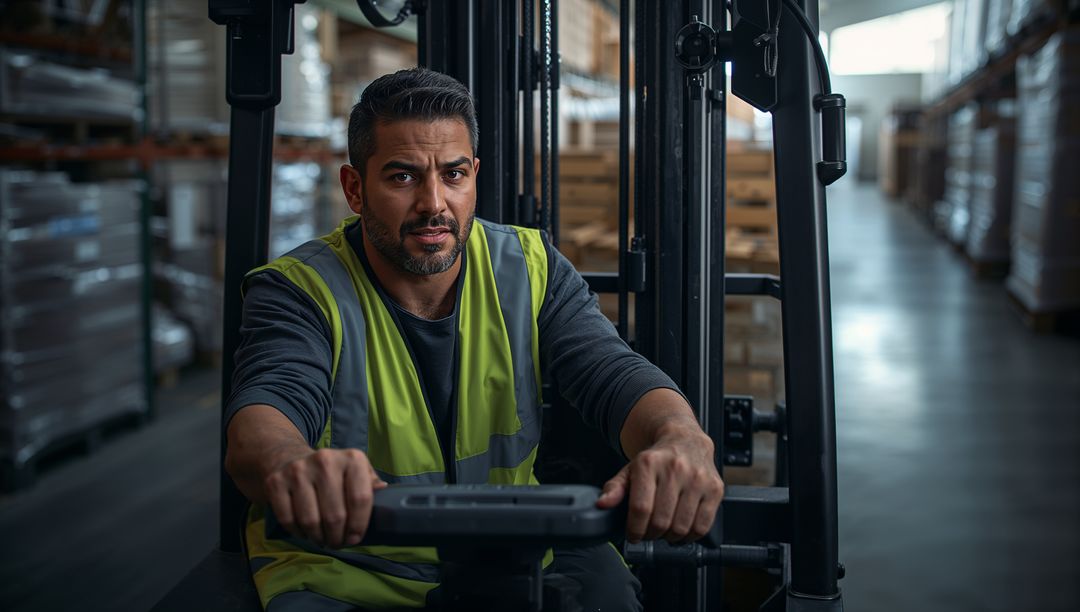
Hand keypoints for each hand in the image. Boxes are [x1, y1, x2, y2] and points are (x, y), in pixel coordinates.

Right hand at [262, 448, 387, 548]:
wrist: (289, 458)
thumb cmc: (331, 473)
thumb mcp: (356, 471)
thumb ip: (370, 483)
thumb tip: (384, 491)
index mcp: (352, 458)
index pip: (361, 499)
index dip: (359, 525)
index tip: (355, 538)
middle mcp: (325, 460)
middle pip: (335, 515)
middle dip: (337, 537)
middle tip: (337, 542)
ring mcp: (298, 470)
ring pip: (311, 521)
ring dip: (318, 538)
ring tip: (322, 539)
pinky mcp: (276, 482)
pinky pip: (288, 520)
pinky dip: (298, 532)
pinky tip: (305, 532)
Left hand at [596, 431, 723, 543]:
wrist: (686, 440)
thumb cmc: (657, 460)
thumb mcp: (630, 469)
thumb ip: (615, 488)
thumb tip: (602, 503)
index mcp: (649, 463)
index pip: (640, 508)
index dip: (635, 529)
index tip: (633, 535)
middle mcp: (675, 468)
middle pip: (661, 521)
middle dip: (651, 534)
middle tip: (649, 533)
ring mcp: (698, 479)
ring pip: (681, 527)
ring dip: (670, 537)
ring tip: (665, 531)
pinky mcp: (715, 488)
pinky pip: (702, 525)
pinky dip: (690, 536)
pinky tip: (682, 529)